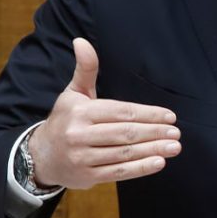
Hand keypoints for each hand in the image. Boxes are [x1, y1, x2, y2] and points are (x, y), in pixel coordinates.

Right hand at [30, 38, 181, 188]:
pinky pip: (118, 172)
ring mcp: (83, 157)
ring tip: (173, 147)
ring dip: (152, 150)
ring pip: (123, 153)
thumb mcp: (73, 92)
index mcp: (81, 112)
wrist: (41, 156)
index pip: (121, 112)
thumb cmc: (65, 120)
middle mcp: (80, 134)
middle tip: (176, 133)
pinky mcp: (87, 177)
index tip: (169, 116)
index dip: (147, 114)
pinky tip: (159, 162)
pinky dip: (140, 168)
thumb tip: (81, 41)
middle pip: (125, 133)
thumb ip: (85, 68)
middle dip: (153, 132)